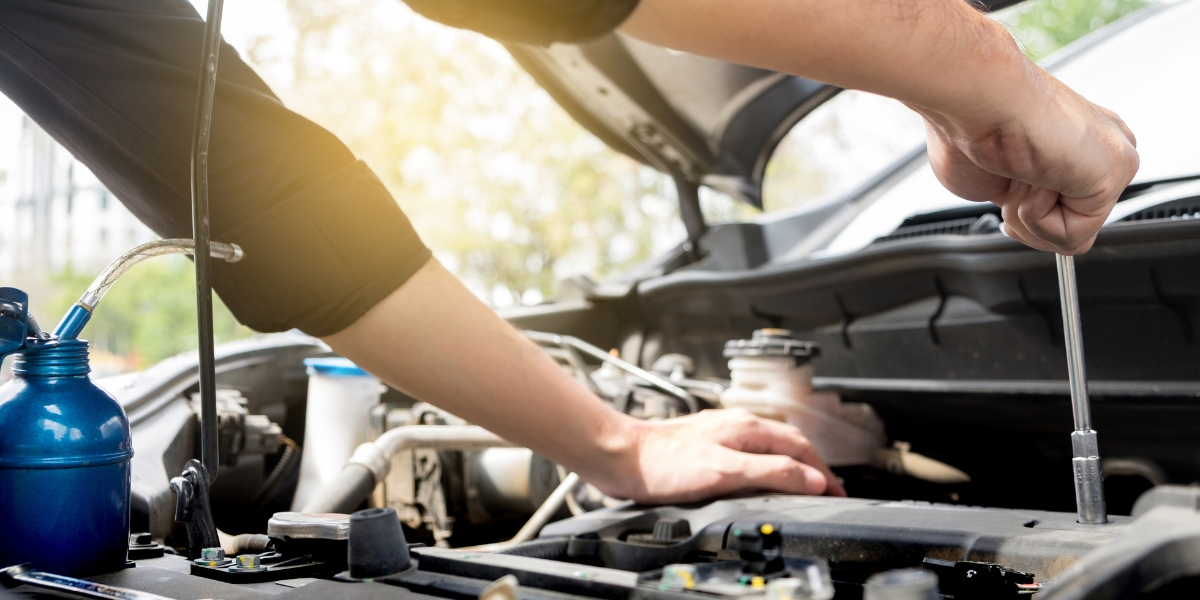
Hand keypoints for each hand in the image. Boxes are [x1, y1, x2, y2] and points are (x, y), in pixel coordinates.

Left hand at [594, 408, 846, 504]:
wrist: (621, 457)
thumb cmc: (663, 463)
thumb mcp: (725, 472)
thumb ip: (771, 472)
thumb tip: (811, 479)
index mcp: (747, 427)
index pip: (801, 447)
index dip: (824, 471)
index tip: (838, 490)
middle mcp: (737, 424)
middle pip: (788, 442)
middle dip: (813, 465)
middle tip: (828, 489)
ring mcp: (721, 432)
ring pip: (769, 444)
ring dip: (791, 463)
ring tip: (803, 482)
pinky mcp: (706, 444)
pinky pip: (750, 451)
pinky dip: (767, 464)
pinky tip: (761, 475)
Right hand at [920, 68, 1138, 254]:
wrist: (974, 99)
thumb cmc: (969, 123)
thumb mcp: (990, 179)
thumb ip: (1019, 198)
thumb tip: (1026, 219)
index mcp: (1075, 145)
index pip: (1062, 210)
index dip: (1021, 211)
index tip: (1003, 174)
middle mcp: (1101, 149)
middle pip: (1068, 227)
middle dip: (1025, 215)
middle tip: (1009, 173)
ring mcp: (1113, 160)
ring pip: (1071, 236)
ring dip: (1028, 216)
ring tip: (1021, 173)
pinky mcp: (1119, 171)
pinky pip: (1075, 236)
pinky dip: (1039, 217)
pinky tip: (1036, 175)